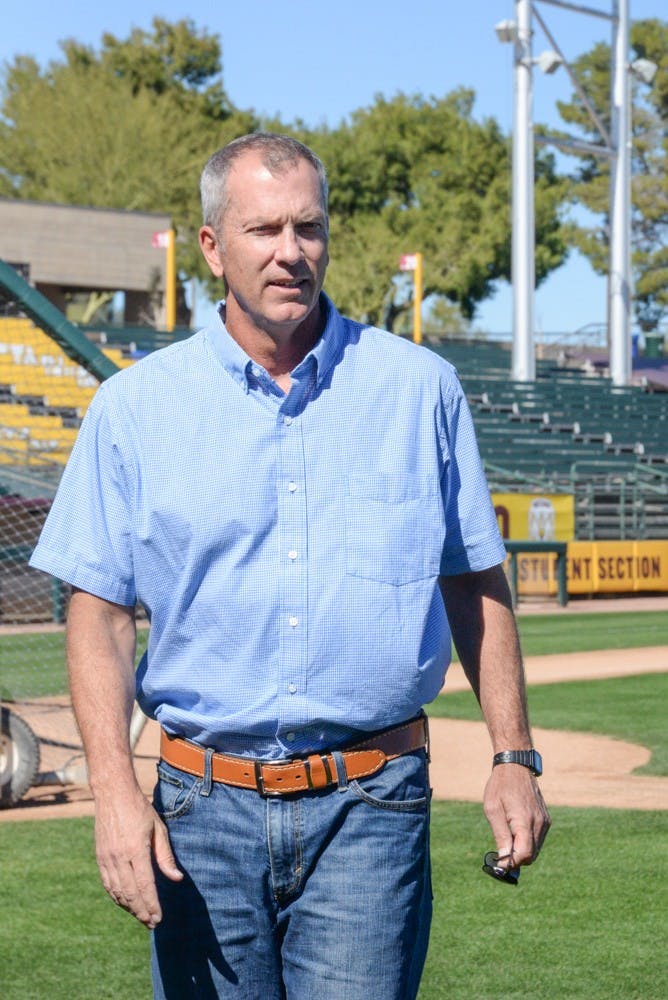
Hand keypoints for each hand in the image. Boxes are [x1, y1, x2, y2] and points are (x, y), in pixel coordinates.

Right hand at [94, 787, 182, 927]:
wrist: (112, 794)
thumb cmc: (139, 809)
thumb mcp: (158, 829)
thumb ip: (166, 856)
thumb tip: (177, 879)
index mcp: (136, 849)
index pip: (145, 885)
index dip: (152, 905)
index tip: (159, 918)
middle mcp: (119, 857)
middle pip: (130, 893)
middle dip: (141, 912)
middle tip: (152, 924)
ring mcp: (107, 858)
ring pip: (117, 892)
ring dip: (129, 908)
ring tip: (141, 917)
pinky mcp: (100, 857)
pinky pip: (108, 884)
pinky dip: (117, 897)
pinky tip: (126, 903)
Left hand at [483, 764, 550, 869]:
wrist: (516, 766)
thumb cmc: (500, 786)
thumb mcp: (493, 809)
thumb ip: (500, 835)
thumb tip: (505, 858)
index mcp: (524, 821)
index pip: (524, 854)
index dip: (511, 863)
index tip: (499, 864)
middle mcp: (539, 823)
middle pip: (531, 856)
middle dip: (516, 859)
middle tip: (500, 854)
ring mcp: (544, 821)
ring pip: (536, 849)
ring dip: (522, 851)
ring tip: (506, 839)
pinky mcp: (546, 819)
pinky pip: (538, 839)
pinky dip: (527, 842)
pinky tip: (515, 831)